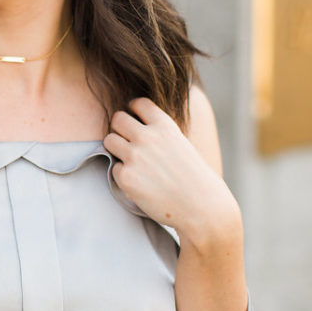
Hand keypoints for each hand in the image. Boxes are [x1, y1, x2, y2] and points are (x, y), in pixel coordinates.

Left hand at [102, 98, 240, 250]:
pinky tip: (140, 183)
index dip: (134, 110)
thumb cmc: (194, 178)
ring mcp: (135, 156)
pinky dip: (123, 175)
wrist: (202, 207)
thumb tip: (136, 125)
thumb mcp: (181, 144)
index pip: (138, 103)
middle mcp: (147, 137)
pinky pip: (114, 168)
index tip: (134, 118)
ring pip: (109, 140)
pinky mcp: (126, 176)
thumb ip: (160, 133)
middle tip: (127, 141)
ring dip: (116, 148)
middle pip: (117, 119)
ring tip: (131, 161)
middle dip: (119, 128)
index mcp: (164, 126)